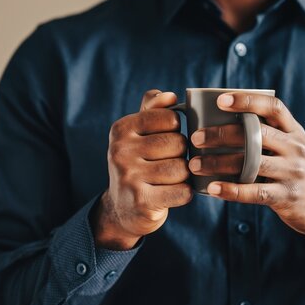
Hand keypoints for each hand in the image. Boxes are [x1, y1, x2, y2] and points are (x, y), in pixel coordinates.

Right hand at [92, 89, 191, 249]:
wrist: (122, 209)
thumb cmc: (138, 165)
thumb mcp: (139, 134)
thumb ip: (153, 109)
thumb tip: (169, 95)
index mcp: (121, 129)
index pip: (170, 118)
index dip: (176, 131)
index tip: (164, 141)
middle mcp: (120, 151)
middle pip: (178, 144)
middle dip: (180, 155)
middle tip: (166, 164)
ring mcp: (129, 177)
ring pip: (182, 168)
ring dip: (183, 176)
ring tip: (168, 180)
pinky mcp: (142, 201)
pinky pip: (183, 191)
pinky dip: (185, 193)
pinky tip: (172, 194)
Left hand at [188, 93, 304, 240]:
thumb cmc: (301, 173)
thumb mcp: (294, 148)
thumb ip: (270, 136)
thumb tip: (224, 124)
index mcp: (295, 131)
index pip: (273, 107)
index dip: (247, 101)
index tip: (222, 100)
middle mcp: (296, 148)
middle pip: (255, 134)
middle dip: (222, 134)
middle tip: (196, 137)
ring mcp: (293, 172)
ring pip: (250, 163)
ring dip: (218, 163)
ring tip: (195, 165)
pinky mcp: (288, 196)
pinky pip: (255, 192)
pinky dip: (231, 190)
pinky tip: (213, 188)